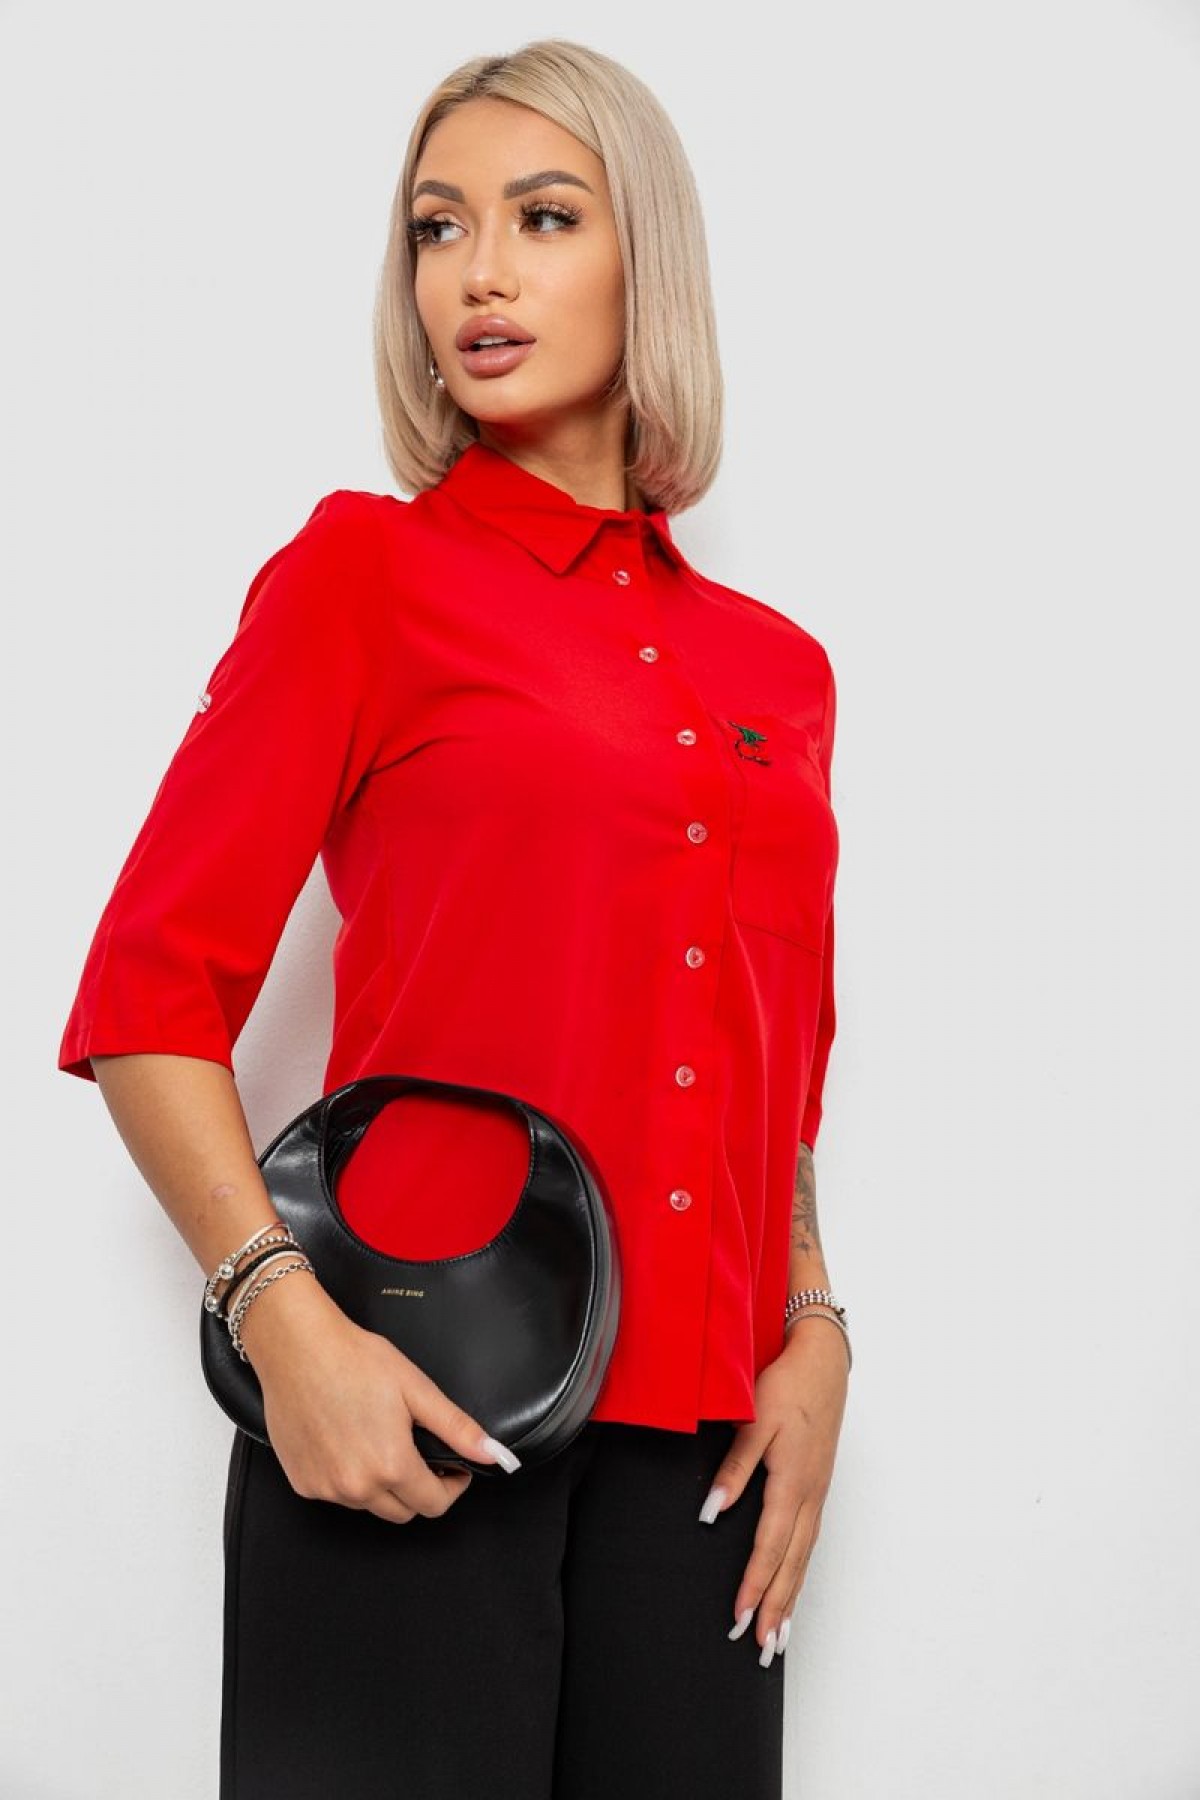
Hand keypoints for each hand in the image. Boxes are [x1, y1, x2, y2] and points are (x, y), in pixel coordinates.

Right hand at [240, 1272, 520, 1523]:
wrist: (297, 1348)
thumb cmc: (354, 1360)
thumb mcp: (416, 1389)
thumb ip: (457, 1428)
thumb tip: (495, 1455)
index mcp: (391, 1465)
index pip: (434, 1504)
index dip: (452, 1486)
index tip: (454, 1467)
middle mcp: (356, 1487)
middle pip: (403, 1511)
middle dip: (420, 1488)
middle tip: (420, 1452)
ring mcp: (326, 1489)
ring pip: (370, 1505)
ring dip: (383, 1486)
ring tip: (381, 1441)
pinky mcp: (302, 1483)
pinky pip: (337, 1495)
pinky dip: (349, 1479)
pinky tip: (348, 1443)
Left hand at [699, 1317, 848, 1662]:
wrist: (822, 1361)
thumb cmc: (787, 1387)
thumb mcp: (755, 1421)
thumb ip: (735, 1469)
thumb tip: (713, 1511)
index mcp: (791, 1482)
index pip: (769, 1546)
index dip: (755, 1584)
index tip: (740, 1615)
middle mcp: (809, 1496)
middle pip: (792, 1564)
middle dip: (776, 1608)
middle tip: (761, 1648)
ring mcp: (817, 1494)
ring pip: (803, 1558)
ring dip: (791, 1598)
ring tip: (779, 1637)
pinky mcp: (817, 1487)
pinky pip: (808, 1542)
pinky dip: (799, 1572)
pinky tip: (792, 1586)